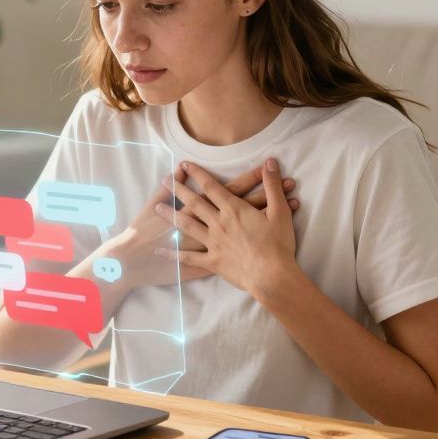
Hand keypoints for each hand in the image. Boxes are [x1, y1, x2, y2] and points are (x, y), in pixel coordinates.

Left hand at [153, 158, 300, 300]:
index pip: (212, 187)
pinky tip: (162, 250)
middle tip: (164, 180)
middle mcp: (218, 223)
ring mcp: (213, 243)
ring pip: (187, 226)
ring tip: (157, 207)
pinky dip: (174, 254)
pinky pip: (189, 257)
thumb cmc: (278, 244)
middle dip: (178, 190)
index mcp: (233, 210)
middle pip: (194, 203)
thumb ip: (272, 186)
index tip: (185, 165)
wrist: (272, 277)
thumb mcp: (280, 211)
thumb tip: (270, 162)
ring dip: (171, 215)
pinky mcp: (212, 262)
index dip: (198, 174)